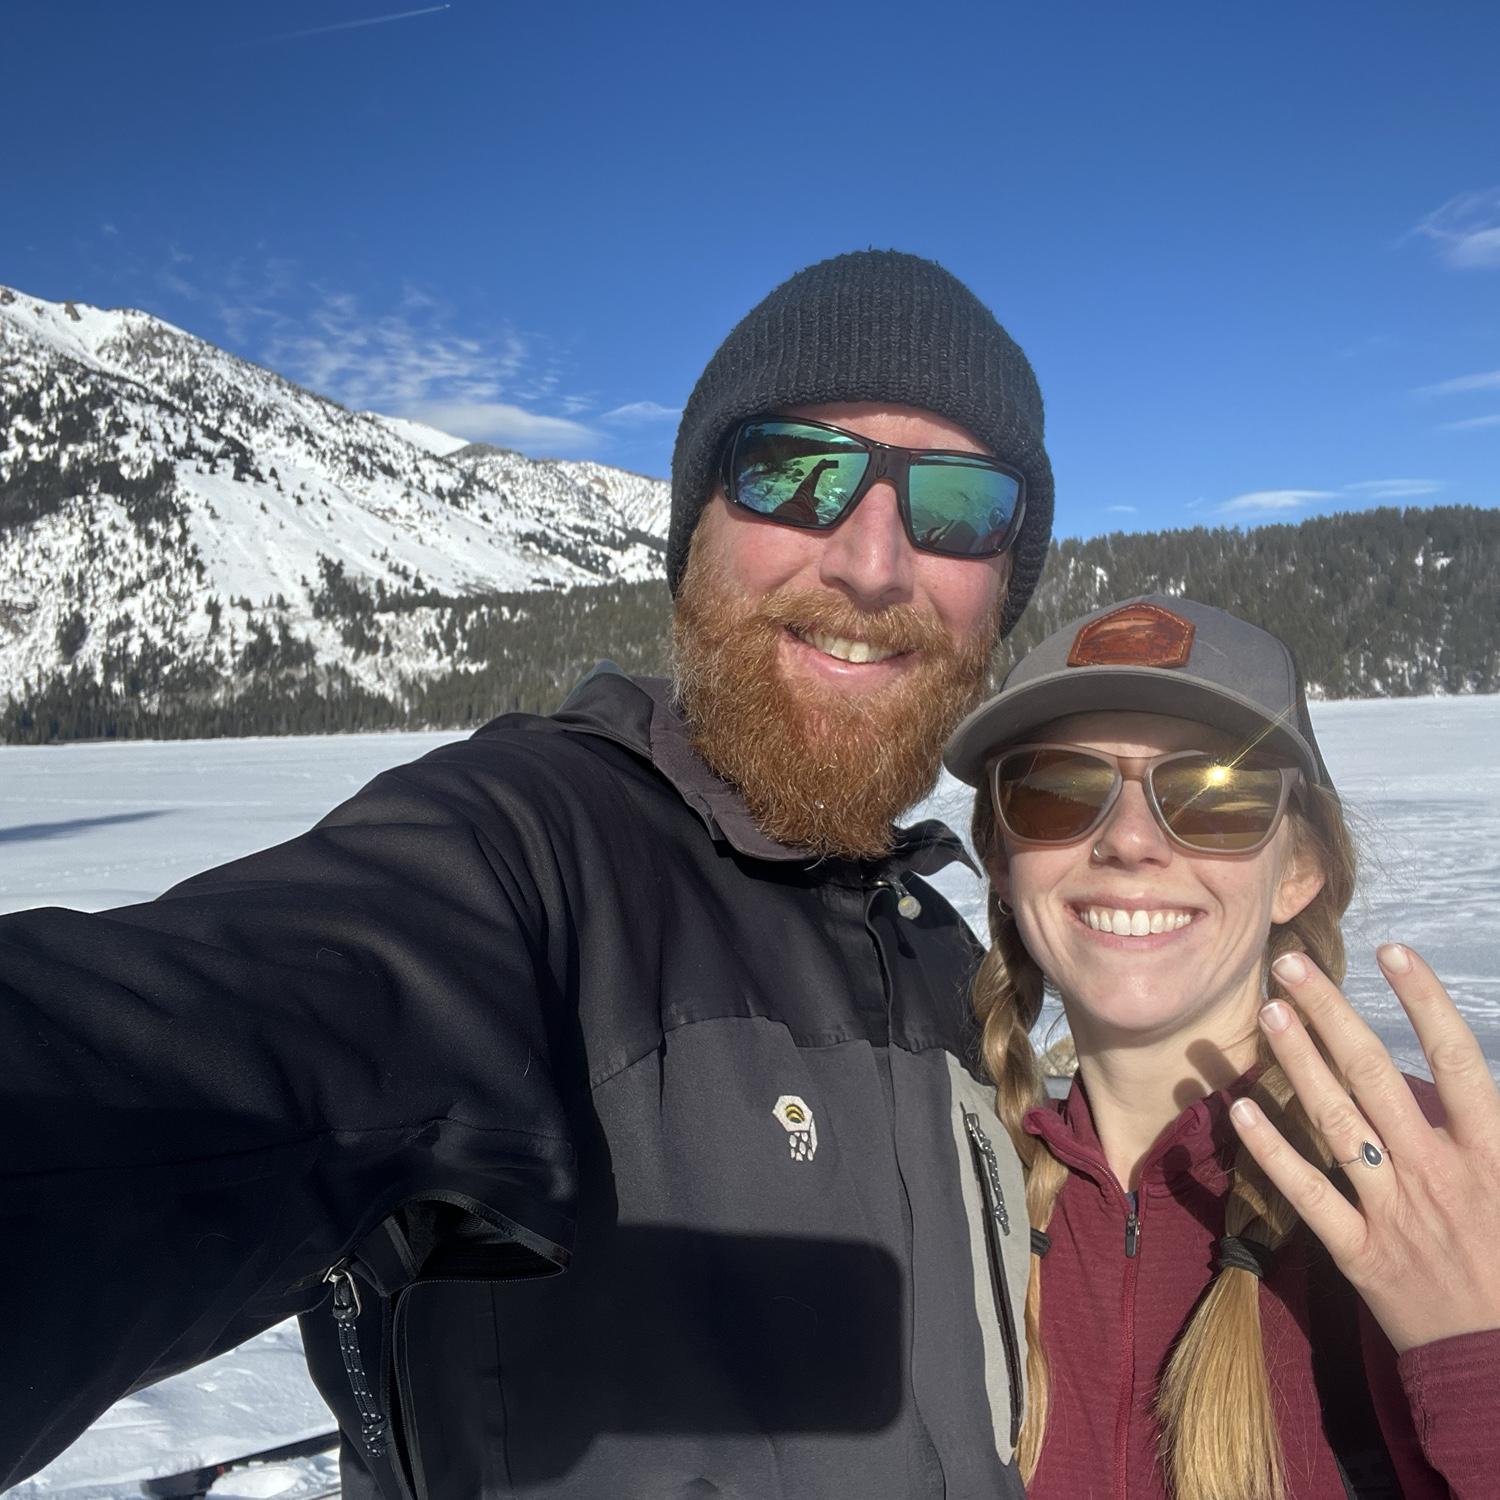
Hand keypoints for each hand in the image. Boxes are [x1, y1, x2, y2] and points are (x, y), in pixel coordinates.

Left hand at [1229, 943, 1499, 1352]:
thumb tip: (1477, 1078)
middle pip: (1374, 1073)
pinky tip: (1241, 1110)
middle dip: (1329, 1012)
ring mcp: (1395, 1211)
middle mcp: (1437, 1172)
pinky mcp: (1361, 1254)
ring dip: (1297, 1062)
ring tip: (1268, 1012)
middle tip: (1289, 965)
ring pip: (1335, 1121)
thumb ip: (1497, 1129)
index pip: (1457, 1058)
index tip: (1393, 949)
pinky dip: (1272, 1151)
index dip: (1425, 1000)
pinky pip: (1308, 1194)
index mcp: (1493, 1154)